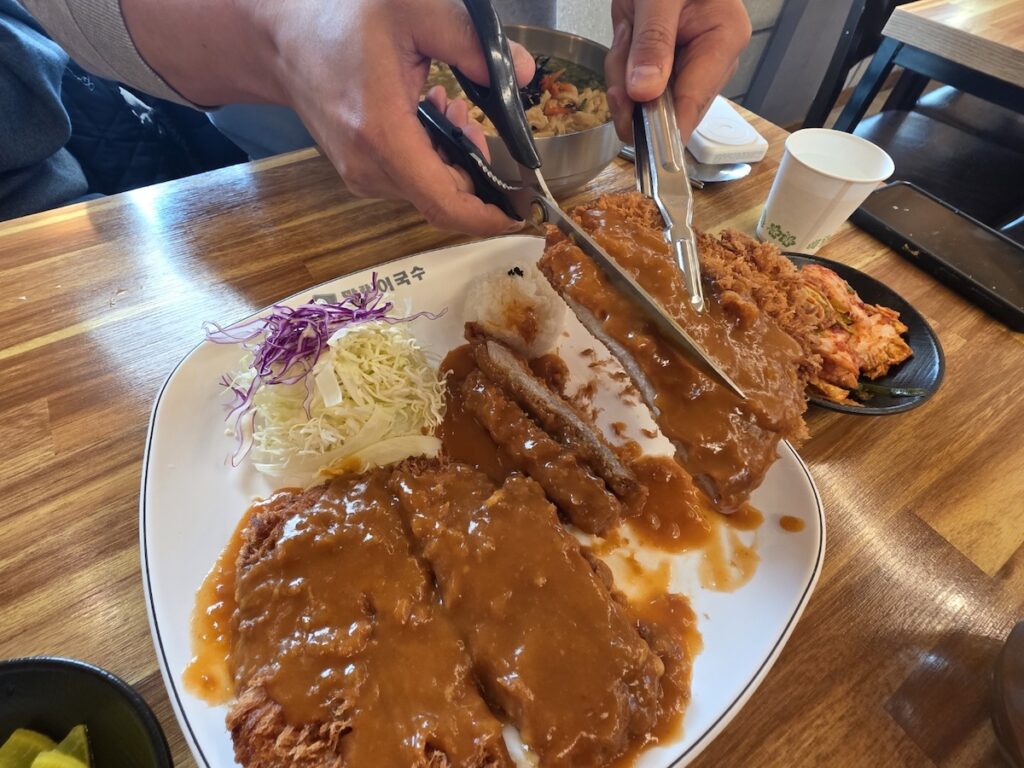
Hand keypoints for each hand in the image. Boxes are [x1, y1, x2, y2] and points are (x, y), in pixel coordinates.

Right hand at [122, 0, 534, 234]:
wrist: (277, 33)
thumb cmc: (339, 16)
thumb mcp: (416, 11)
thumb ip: (474, 45)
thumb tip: (525, 73)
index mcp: (384, 137)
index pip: (447, 204)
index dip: (489, 216)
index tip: (523, 210)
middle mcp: (369, 169)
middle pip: (444, 197)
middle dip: (478, 170)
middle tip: (478, 119)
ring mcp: (360, 174)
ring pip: (429, 189)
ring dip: (455, 158)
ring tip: (450, 105)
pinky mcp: (357, 170)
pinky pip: (410, 179)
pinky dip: (434, 157)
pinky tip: (432, 112)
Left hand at [604, 0, 751, 141]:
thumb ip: (654, 42)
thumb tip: (645, 93)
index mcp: (724, 41)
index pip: (693, 103)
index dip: (664, 129)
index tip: (639, 139)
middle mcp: (709, 61)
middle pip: (665, 110)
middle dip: (632, 94)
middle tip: (621, 60)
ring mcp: (683, 65)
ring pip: (643, 102)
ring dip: (621, 76)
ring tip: (628, 31)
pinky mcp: (661, 65)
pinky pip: (632, 86)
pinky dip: (619, 67)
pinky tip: (626, 35)